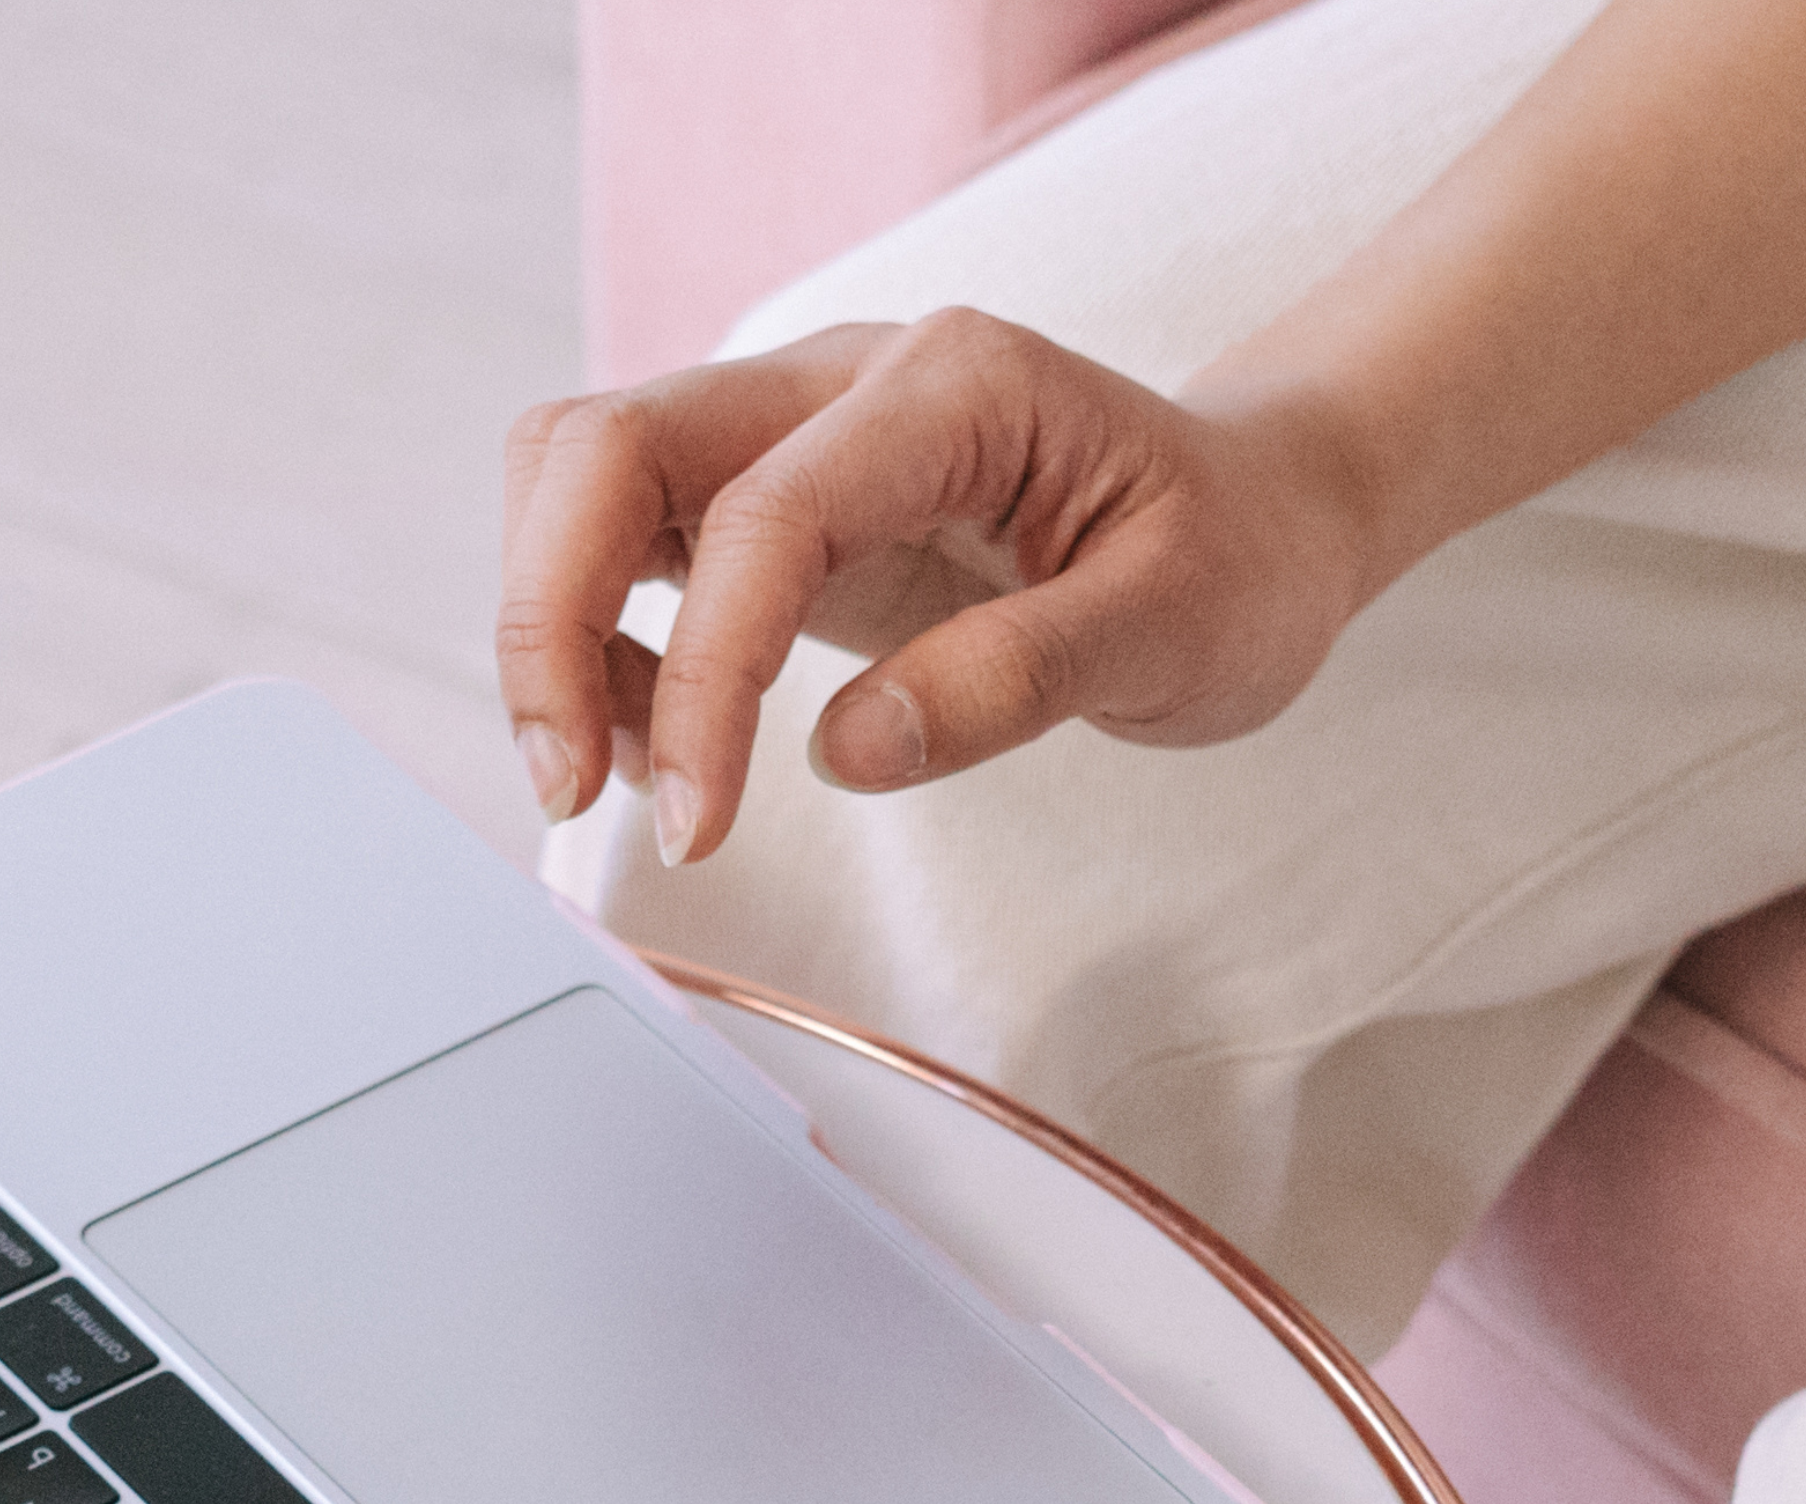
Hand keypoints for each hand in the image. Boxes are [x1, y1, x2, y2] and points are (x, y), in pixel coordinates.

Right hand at [494, 312, 1382, 867]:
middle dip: (550, 621)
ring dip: (559, 629)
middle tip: (573, 789)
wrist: (1254, 518)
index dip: (704, 674)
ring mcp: (788, 424)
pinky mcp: (764, 492)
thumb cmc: (1228, 558)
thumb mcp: (1175, 631)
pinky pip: (620, 536)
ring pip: (578, 476)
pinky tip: (668, 743)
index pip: (764, 510)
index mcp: (951, 385)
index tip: (702, 823)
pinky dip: (600, 642)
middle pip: (602, 447)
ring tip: (636, 777)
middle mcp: (841, 378)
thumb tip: (844, 753)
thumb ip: (1012, 683)